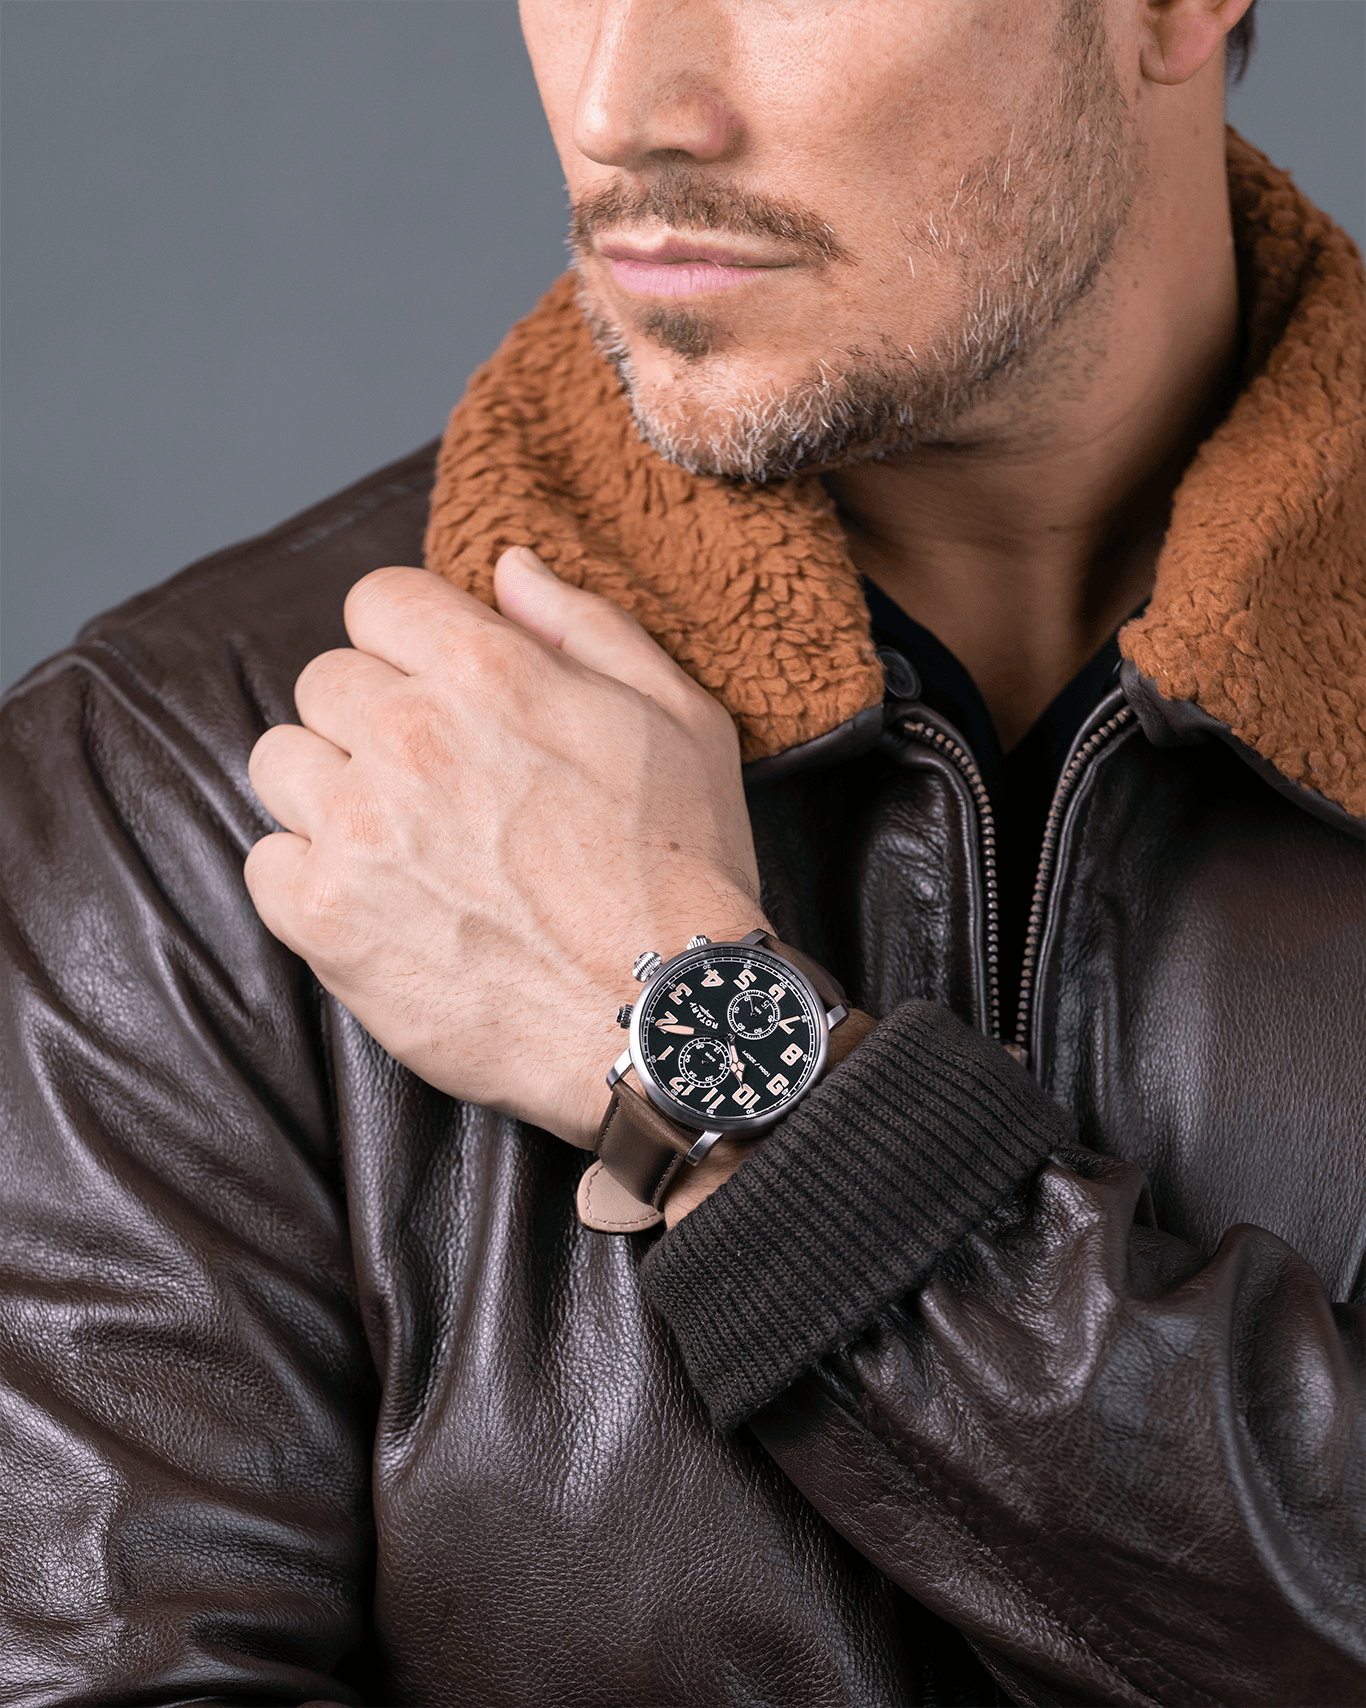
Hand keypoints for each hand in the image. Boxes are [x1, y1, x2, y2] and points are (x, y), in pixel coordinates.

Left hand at [244, 550, 767, 1146]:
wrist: (666, 1018)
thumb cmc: (683, 868)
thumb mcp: (679, 716)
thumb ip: (585, 626)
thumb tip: (507, 566)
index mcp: (486, 669)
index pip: (376, 601)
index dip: (409, 641)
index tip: (438, 688)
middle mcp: (407, 735)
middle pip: (323, 681)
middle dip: (371, 717)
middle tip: (435, 780)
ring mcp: (358, 830)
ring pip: (279, 762)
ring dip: (329, 790)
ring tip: (398, 838)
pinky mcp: (326, 920)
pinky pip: (264, 862)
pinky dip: (307, 876)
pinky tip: (376, 899)